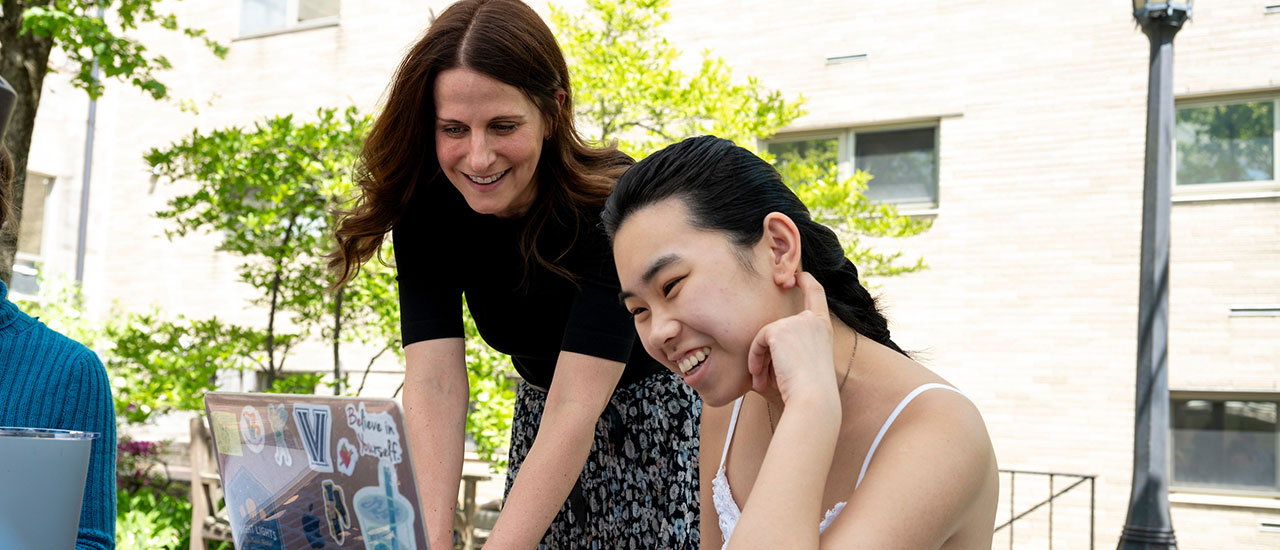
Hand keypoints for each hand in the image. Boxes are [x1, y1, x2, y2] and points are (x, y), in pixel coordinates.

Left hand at [746, 272, 838, 405]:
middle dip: (766, 353)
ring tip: (761, 381)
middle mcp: (811, 320)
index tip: (796, 276)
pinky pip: (758, 341)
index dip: (806, 281)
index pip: (816, 294)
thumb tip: (764, 346)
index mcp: (822, 327)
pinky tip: (759, 376)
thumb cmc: (808, 390)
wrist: (813, 398)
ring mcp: (796, 322)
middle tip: (764, 378)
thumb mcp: (804, 362)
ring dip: (759, 359)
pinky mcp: (779, 330)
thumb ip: (790, 347)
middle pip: (777, 327)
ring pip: (766, 336)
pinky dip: (754, 358)